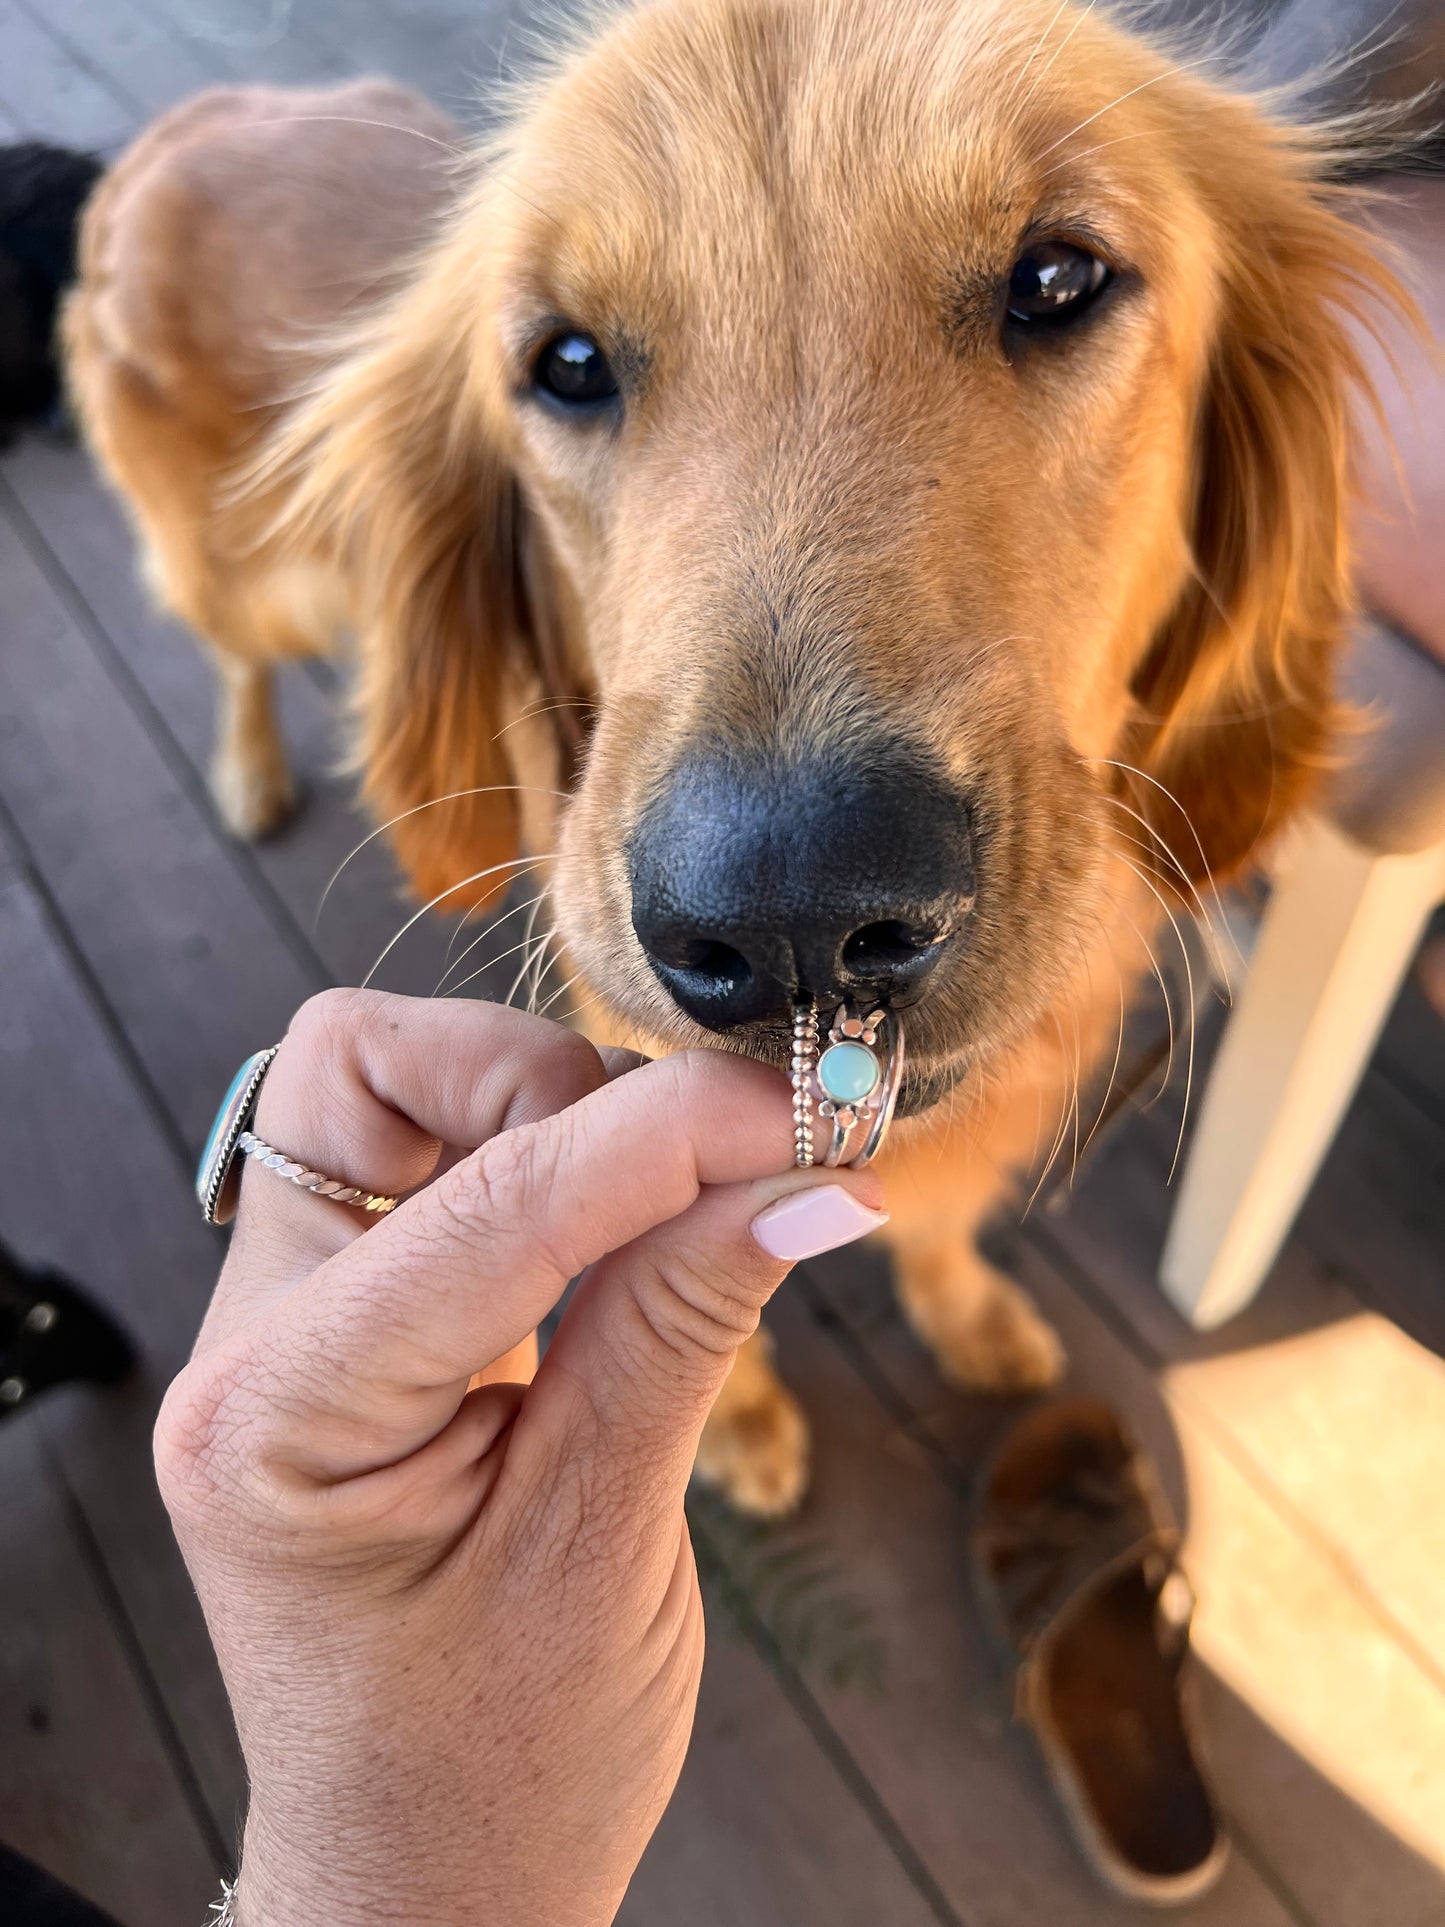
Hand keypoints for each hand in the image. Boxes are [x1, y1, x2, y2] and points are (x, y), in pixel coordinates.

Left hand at [156, 990, 885, 1926]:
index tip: (803, 1108)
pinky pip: (437, 1165)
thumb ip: (681, 1325)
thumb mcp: (602, 1550)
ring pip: (398, 1089)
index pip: (495, 1204)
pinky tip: (641, 1232)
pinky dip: (554, 1167)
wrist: (427, 1880)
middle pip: (378, 1075)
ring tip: (683, 1215)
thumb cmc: (496, 1769)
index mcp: (280, 1420)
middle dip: (564, 1090)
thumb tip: (799, 1174)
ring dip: (556, 1117)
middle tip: (723, 1169)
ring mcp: (295, 1323)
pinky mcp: (357, 1320)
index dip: (668, 1135)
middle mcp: (255, 1342)